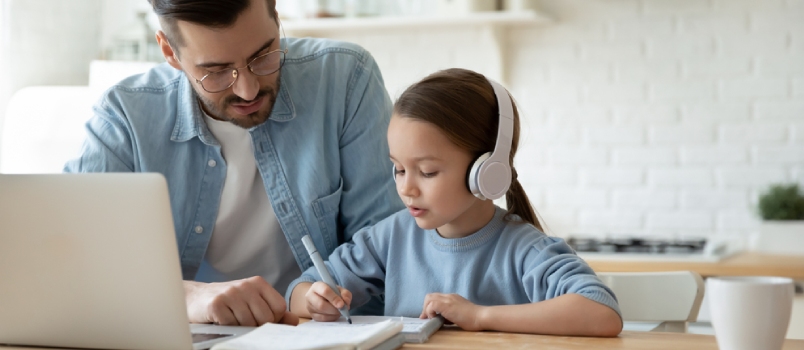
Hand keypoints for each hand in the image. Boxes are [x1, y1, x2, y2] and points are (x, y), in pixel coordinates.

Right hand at [184, 277, 298, 325]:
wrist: (196, 298)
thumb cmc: (228, 302)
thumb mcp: (252, 301)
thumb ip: (273, 310)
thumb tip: (294, 320)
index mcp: (259, 283)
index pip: (279, 308)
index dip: (272, 320)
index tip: (260, 319)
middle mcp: (246, 285)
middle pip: (266, 318)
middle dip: (257, 325)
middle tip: (244, 321)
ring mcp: (231, 293)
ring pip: (249, 323)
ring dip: (241, 327)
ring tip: (232, 320)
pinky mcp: (216, 304)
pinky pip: (232, 325)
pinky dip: (228, 327)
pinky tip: (222, 320)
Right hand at [305, 281, 352, 321]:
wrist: (320, 297)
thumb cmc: (331, 292)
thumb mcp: (339, 289)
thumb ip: (345, 294)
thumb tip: (346, 302)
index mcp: (317, 286)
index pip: (325, 291)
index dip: (334, 298)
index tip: (342, 304)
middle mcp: (310, 296)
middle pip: (321, 305)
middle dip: (334, 309)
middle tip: (342, 310)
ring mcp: (309, 307)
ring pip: (322, 313)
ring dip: (334, 314)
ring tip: (340, 311)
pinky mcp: (312, 315)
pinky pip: (323, 319)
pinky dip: (332, 318)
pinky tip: (335, 314)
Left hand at [420, 293, 485, 330]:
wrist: (481, 316)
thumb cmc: (473, 318)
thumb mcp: (459, 314)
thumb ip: (450, 314)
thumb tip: (441, 319)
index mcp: (452, 297)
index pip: (436, 297)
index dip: (430, 306)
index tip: (430, 316)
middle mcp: (449, 296)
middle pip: (430, 296)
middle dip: (426, 307)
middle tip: (428, 318)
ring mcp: (447, 299)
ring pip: (429, 298)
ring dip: (426, 309)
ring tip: (431, 319)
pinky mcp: (446, 305)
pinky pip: (431, 305)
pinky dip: (430, 312)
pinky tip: (435, 318)